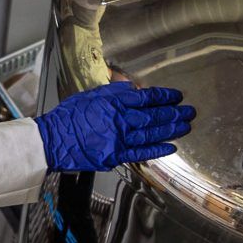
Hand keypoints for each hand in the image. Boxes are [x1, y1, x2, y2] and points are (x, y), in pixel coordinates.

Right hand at [36, 80, 192, 171]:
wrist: (53, 140)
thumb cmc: (68, 117)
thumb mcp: (89, 95)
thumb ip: (112, 91)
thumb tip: (132, 87)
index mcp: (113, 101)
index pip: (146, 96)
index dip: (164, 96)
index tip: (176, 95)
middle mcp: (120, 119)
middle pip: (154, 115)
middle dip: (174, 113)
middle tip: (189, 111)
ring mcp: (119, 138)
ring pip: (152, 133)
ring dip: (171, 129)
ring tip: (186, 126)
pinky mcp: (115, 155)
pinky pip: (142, 153)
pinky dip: (158, 150)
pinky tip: (171, 147)